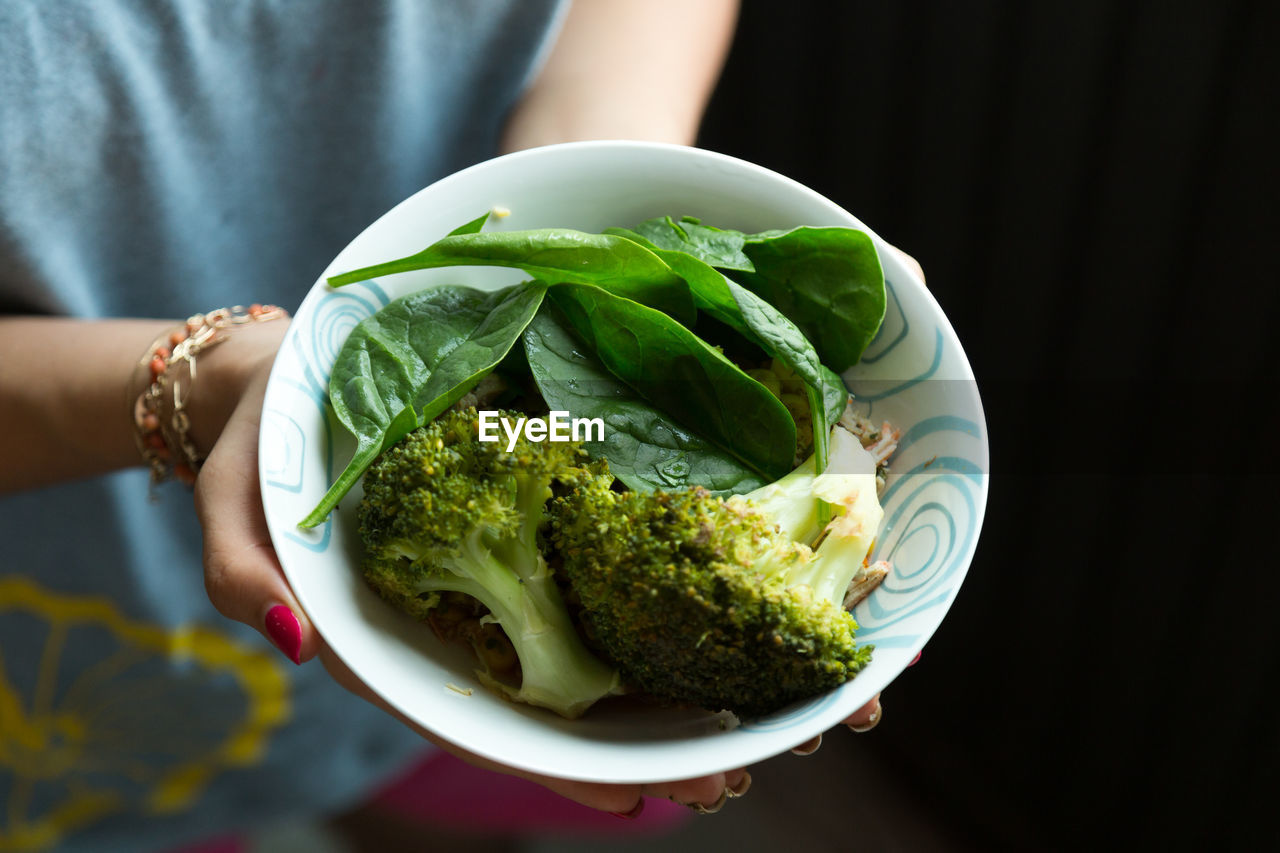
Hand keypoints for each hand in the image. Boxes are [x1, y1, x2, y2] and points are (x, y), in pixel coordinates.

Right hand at [189, 310, 896, 817]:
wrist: (284, 381)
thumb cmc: (260, 444)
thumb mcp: (235, 504)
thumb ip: (241, 574)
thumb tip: (289, 638)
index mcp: (398, 640)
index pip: (483, 723)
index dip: (559, 769)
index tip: (640, 800)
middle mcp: (460, 618)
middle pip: (556, 702)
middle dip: (642, 742)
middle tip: (736, 769)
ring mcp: (496, 572)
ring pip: (586, 644)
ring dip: (666, 681)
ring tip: (753, 714)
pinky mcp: (520, 521)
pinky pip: (587, 568)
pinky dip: (645, 596)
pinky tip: (707, 607)